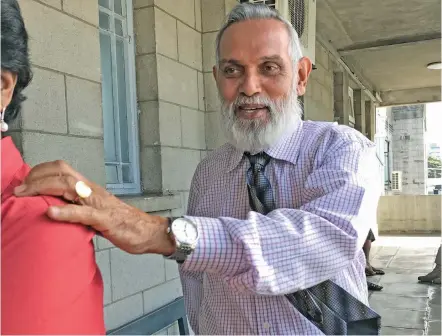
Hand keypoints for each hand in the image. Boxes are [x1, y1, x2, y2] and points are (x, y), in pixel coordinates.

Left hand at [14, 160, 174, 254]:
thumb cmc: (123, 223)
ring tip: (26, 194)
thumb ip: (78, 208)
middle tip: (20, 189)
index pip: (63, 169)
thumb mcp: (95, 213)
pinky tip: (51, 212)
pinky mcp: (105, 219)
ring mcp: (99, 204)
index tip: (25, 183)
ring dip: (43, 188)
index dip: (41, 171)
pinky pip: (83, 212)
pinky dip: (65, 211)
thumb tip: (56, 209)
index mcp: (90, 189)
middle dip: (37, 176)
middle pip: (62, 172)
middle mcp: (93, 191)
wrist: (147, 231)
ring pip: (69, 186)